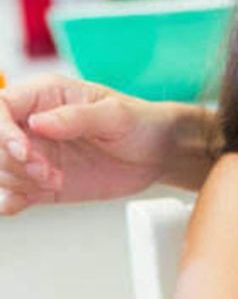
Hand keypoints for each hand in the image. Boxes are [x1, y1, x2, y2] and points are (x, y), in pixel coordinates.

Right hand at [0, 75, 189, 211]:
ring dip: (18, 182)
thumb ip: (77, 117)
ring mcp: (33, 154)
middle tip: (47, 172)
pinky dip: (8, 201)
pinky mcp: (38, 181)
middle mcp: (31, 124)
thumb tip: (39, 121)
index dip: (2, 132)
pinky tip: (22, 202)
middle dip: (14, 162)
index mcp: (44, 96)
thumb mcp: (116, 115)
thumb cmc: (142, 123)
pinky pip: (8, 193)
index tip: (26, 152)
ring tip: (55, 180)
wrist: (160, 153)